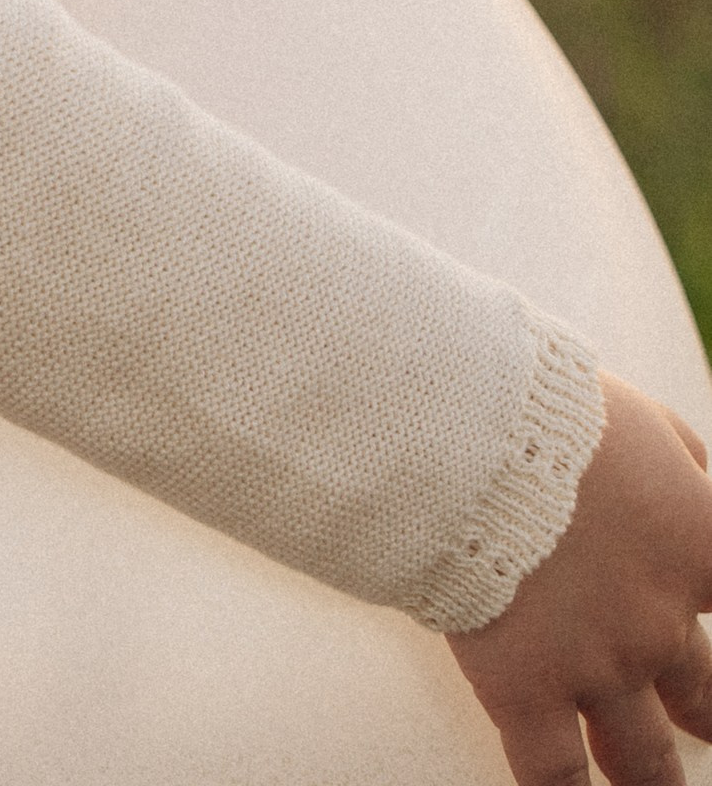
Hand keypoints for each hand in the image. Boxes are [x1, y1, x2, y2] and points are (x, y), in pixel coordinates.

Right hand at [449, 377, 711, 784]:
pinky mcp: (524, 689)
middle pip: (702, 695)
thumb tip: (697, 483)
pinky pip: (552, 774)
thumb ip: (683, 461)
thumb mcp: (642, 417)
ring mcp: (594, 666)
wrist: (470, 435)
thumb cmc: (548, 409)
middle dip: (705, 714)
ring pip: (641, 757)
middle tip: (705, 726)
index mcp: (695, 550)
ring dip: (651, 779)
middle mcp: (657, 622)